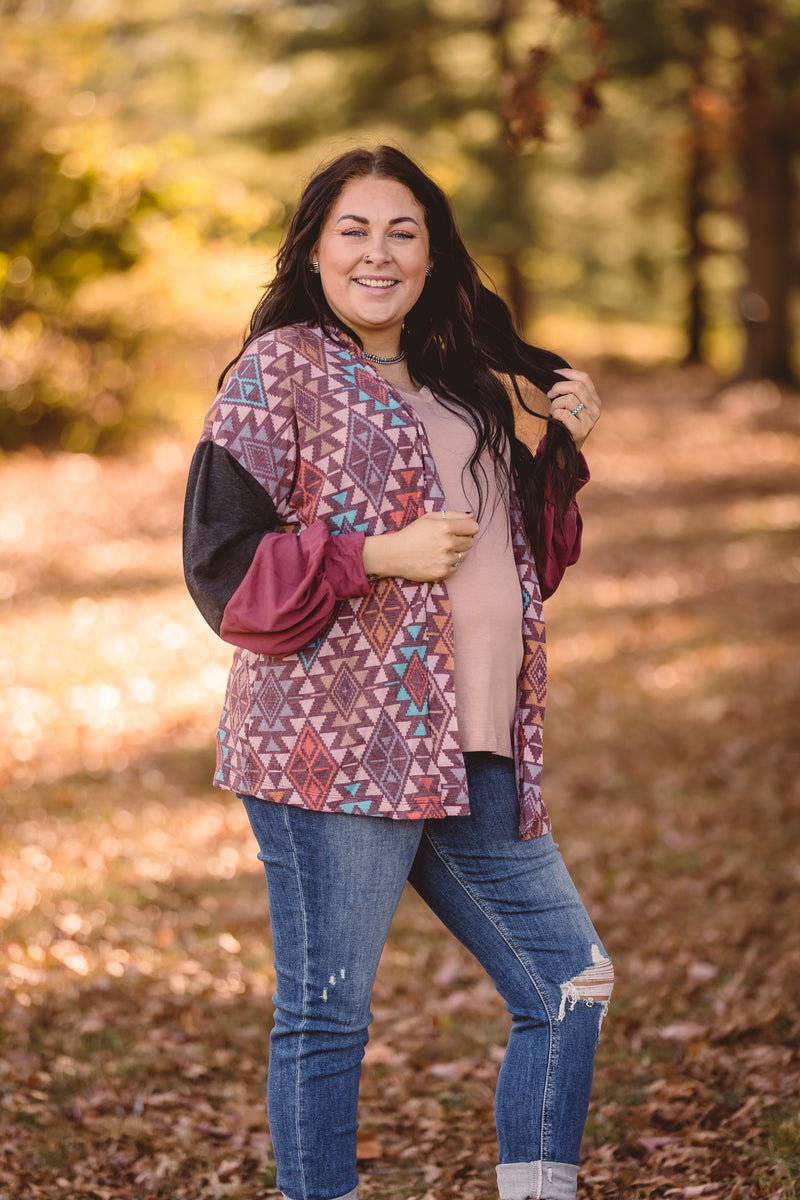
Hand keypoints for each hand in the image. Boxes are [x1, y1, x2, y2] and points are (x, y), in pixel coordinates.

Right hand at [362, 510, 478, 582]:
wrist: (394, 554)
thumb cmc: (411, 534)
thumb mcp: (429, 518)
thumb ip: (452, 515)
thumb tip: (471, 516)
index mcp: (446, 527)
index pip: (474, 527)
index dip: (467, 528)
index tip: (460, 529)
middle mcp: (448, 544)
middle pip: (470, 542)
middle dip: (462, 540)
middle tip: (447, 540)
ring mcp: (445, 560)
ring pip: (464, 556)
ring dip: (456, 553)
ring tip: (441, 550)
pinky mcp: (442, 573)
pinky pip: (456, 568)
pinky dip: (449, 565)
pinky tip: (437, 560)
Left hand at [547, 368, 600, 450]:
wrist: (567, 449)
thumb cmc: (566, 424)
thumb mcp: (572, 407)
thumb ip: (571, 393)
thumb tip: (556, 374)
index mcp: (595, 400)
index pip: (585, 378)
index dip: (568, 373)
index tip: (555, 373)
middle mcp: (596, 409)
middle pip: (577, 387)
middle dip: (558, 387)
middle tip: (549, 394)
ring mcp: (590, 420)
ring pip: (569, 400)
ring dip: (555, 404)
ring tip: (553, 411)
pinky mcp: (581, 430)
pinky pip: (564, 414)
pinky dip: (555, 414)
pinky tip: (554, 418)